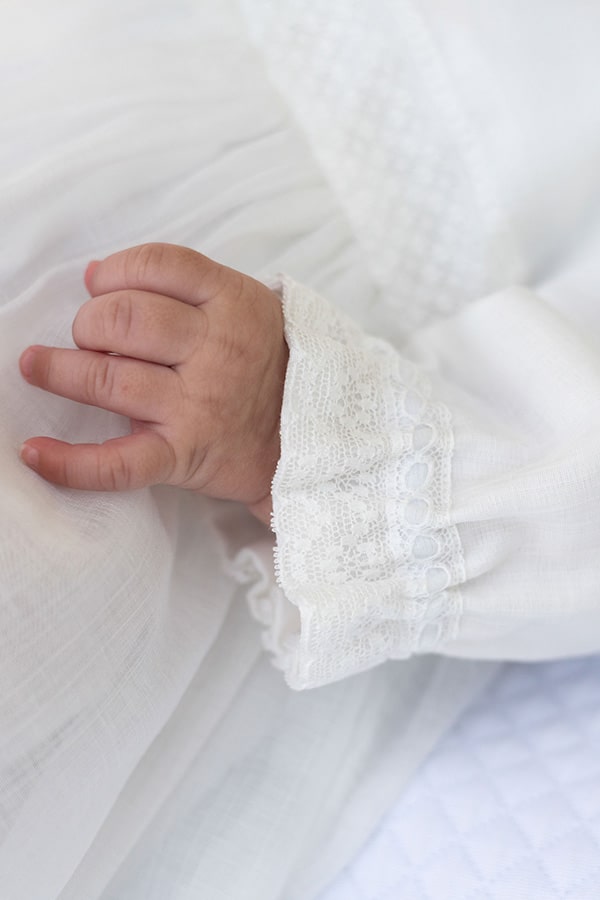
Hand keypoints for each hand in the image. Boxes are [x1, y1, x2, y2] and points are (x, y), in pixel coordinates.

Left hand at [19, 243, 287, 524]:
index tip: (100, 285)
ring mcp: (199, 407)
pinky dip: (70, 464)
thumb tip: (94, 274)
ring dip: (60, 371)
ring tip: (40, 367)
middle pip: (124, 318)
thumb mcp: (246, 305)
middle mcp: (218, 352)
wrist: (308, 437)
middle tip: (91, 336)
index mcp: (235, 305)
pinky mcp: (184, 456)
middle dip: (89, 322)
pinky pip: (119, 464)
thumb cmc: (266, 366)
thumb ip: (183, 283)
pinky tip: (35, 452)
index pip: (157, 265)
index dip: (115, 270)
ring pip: (109, 379)